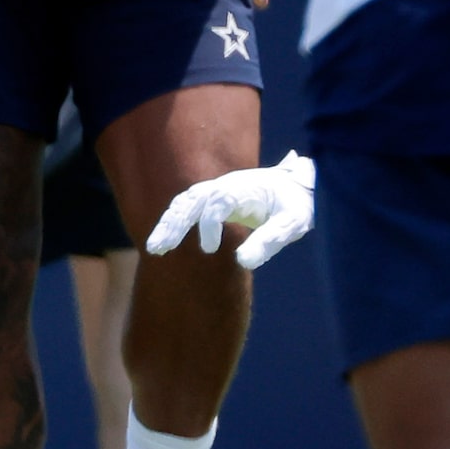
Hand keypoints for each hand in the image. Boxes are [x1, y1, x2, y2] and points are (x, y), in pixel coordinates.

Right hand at [145, 151, 314, 268]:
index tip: (210, 250)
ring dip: (168, 224)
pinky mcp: (211, 198)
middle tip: (159, 250)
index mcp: (245, 187)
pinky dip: (172, 221)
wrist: (295, 185)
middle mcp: (225, 185)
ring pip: (184, 202)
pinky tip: (164, 241)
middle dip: (175, 223)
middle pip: (192, 199)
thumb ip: (271, 240)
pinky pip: (185, 206)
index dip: (209, 224)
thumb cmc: (294, 204)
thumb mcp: (293, 222)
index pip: (218, 201)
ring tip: (155, 250)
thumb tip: (243, 263)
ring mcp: (216, 189)